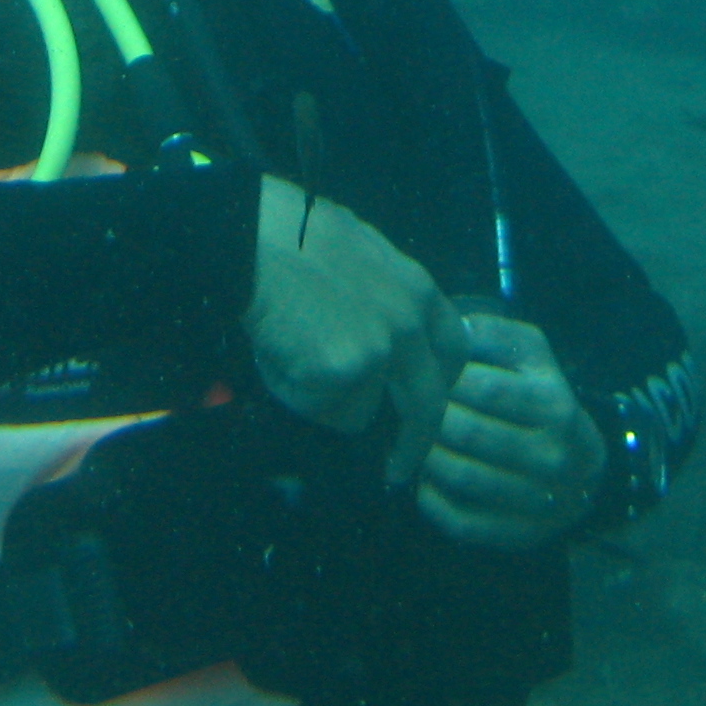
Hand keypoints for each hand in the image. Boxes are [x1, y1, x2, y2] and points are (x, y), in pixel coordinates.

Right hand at [247, 176, 466, 457]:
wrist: (252, 237)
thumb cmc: (289, 237)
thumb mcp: (360, 257)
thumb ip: (383, 301)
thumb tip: (380, 344)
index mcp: (417, 289)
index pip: (453, 352)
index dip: (438, 386)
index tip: (425, 409)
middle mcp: (409, 322)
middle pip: (428, 403)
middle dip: (415, 443)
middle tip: (398, 467)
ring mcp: (381, 349)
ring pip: (363, 411)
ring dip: (330, 401)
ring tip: (292, 357)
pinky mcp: (346, 370)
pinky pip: (326, 409)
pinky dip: (303, 397)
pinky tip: (282, 355)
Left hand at [415, 317, 603, 549]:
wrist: (584, 467)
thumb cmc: (543, 397)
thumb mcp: (532, 354)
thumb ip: (493, 335)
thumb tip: (450, 329)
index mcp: (554, 403)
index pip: (483, 387)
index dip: (444, 377)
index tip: (426, 374)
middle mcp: (552, 455)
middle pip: (467, 433)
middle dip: (429, 417)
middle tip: (410, 408)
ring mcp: (538, 501)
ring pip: (461, 477)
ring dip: (426, 455)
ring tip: (417, 440)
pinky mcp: (519, 535)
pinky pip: (461, 521)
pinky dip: (431, 500)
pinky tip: (426, 480)